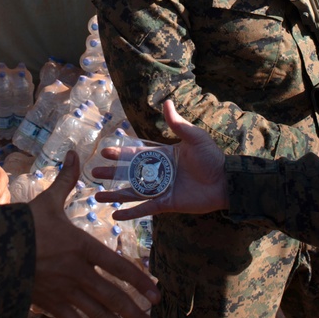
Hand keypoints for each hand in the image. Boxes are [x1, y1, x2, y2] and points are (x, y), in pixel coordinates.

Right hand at [29, 151, 159, 317]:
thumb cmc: (24, 224)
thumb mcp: (48, 201)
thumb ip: (67, 180)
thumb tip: (75, 153)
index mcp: (82, 246)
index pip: (118, 266)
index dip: (140, 281)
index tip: (156, 292)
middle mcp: (77, 272)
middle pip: (112, 295)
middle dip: (133, 309)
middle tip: (151, 317)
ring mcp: (63, 291)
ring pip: (95, 312)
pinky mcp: (48, 303)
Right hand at [95, 100, 227, 220]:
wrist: (225, 182)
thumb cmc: (211, 158)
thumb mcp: (194, 137)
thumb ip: (177, 123)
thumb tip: (167, 101)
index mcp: (164, 155)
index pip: (137, 153)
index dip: (122, 152)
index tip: (105, 150)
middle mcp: (159, 172)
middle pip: (130, 173)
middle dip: (112, 173)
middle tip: (93, 172)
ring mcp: (161, 189)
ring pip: (133, 192)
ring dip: (115, 194)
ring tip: (97, 196)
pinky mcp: (166, 204)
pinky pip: (145, 208)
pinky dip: (131, 212)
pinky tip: (115, 215)